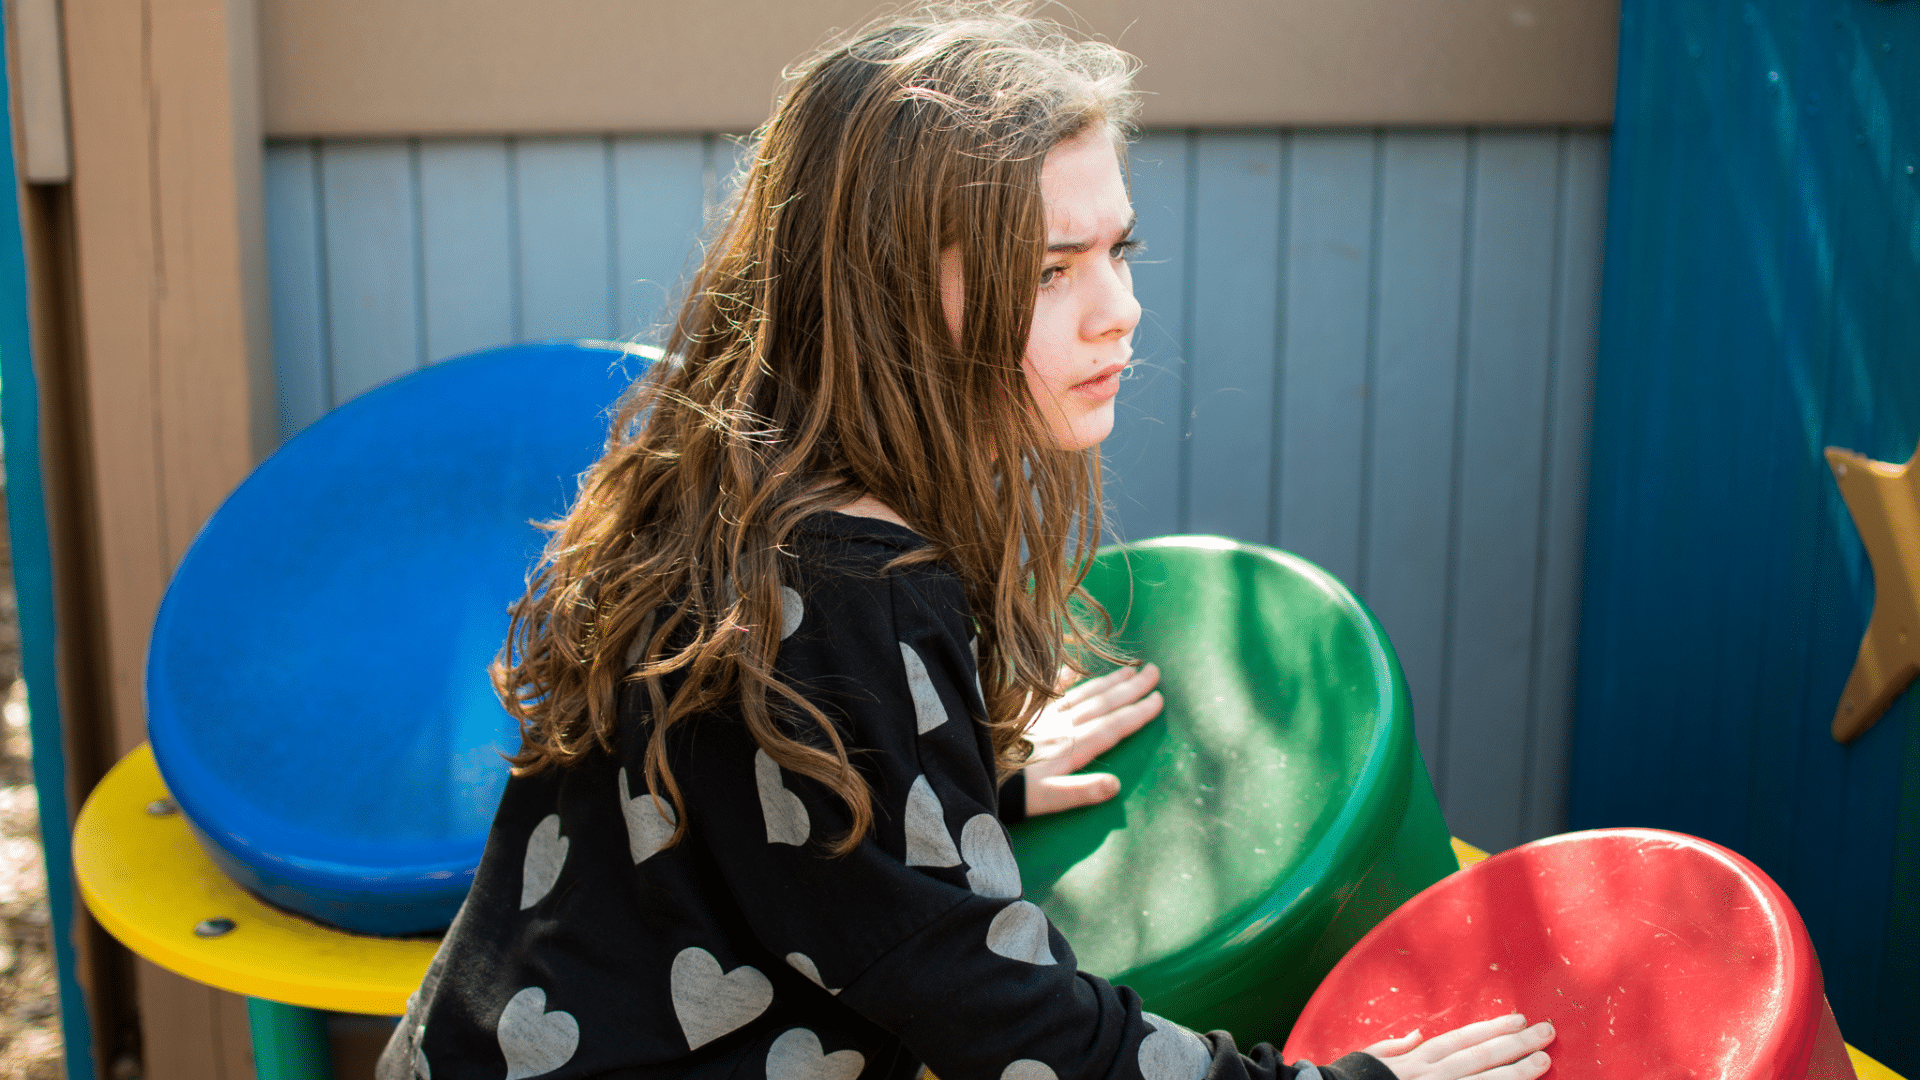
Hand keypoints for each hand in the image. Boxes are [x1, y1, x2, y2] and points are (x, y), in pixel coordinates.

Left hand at [1024, 663, 1163, 814]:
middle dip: (1131, 688)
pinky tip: (1076, 668)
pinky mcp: (1025, 712)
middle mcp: (1060, 725)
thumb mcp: (1046, 800)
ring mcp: (1043, 716)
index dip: (1137, 713)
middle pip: (1103, 703)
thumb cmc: (1011, 792)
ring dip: (1108, 681)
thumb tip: (1115, 784)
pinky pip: (1050, 689)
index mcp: (1070, 747)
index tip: (1159, 699)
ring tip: (1131, 668)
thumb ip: (1080, 792)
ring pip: (1083, 693)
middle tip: (1155, 672)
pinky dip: (1065, 676)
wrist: (971, 771)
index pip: (1112, 727)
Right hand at [1363, 1014, 1553, 1079]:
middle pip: (1481, 1056)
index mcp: (1416, 1058)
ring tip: (1544, 1060)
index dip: (1494, 1029)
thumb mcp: (1370, 1058)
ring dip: (1517, 1070)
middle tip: (1546, 1033)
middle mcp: (1431, 1074)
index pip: (1464, 1038)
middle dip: (1516, 1044)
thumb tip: (1416, 1035)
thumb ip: (1395, 1047)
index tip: (1519, 1020)